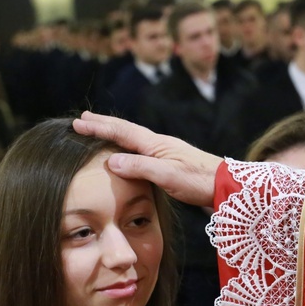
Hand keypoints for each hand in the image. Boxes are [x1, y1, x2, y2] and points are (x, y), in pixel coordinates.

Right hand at [72, 111, 222, 206]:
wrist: (226, 186)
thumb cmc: (199, 181)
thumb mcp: (168, 175)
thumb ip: (139, 167)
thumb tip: (110, 160)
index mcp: (156, 144)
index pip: (121, 132)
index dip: (98, 128)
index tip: (78, 123)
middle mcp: (158, 144)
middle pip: (125, 131)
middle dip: (102, 125)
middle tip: (82, 119)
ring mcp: (165, 153)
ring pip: (131, 139)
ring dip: (112, 134)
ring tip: (98, 131)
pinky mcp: (169, 163)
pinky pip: (139, 150)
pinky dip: (125, 147)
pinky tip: (125, 153)